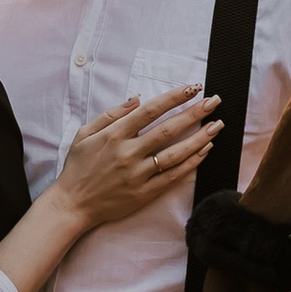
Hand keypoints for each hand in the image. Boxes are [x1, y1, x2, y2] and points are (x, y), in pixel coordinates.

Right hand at [57, 86, 220, 229]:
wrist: (73, 204)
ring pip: (175, 154)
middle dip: (194, 113)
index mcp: (115, 135)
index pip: (151, 111)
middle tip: (214, 101)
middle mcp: (128, 153)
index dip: (173, 97)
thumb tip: (137, 98)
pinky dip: (191, 163)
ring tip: (217, 126)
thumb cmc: (78, 166)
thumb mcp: (85, 133)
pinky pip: (173, 177)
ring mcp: (138, 174)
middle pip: (168, 129)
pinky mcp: (144, 193)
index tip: (192, 88)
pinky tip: (204, 151)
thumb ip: (111, 114)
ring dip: (199, 138)